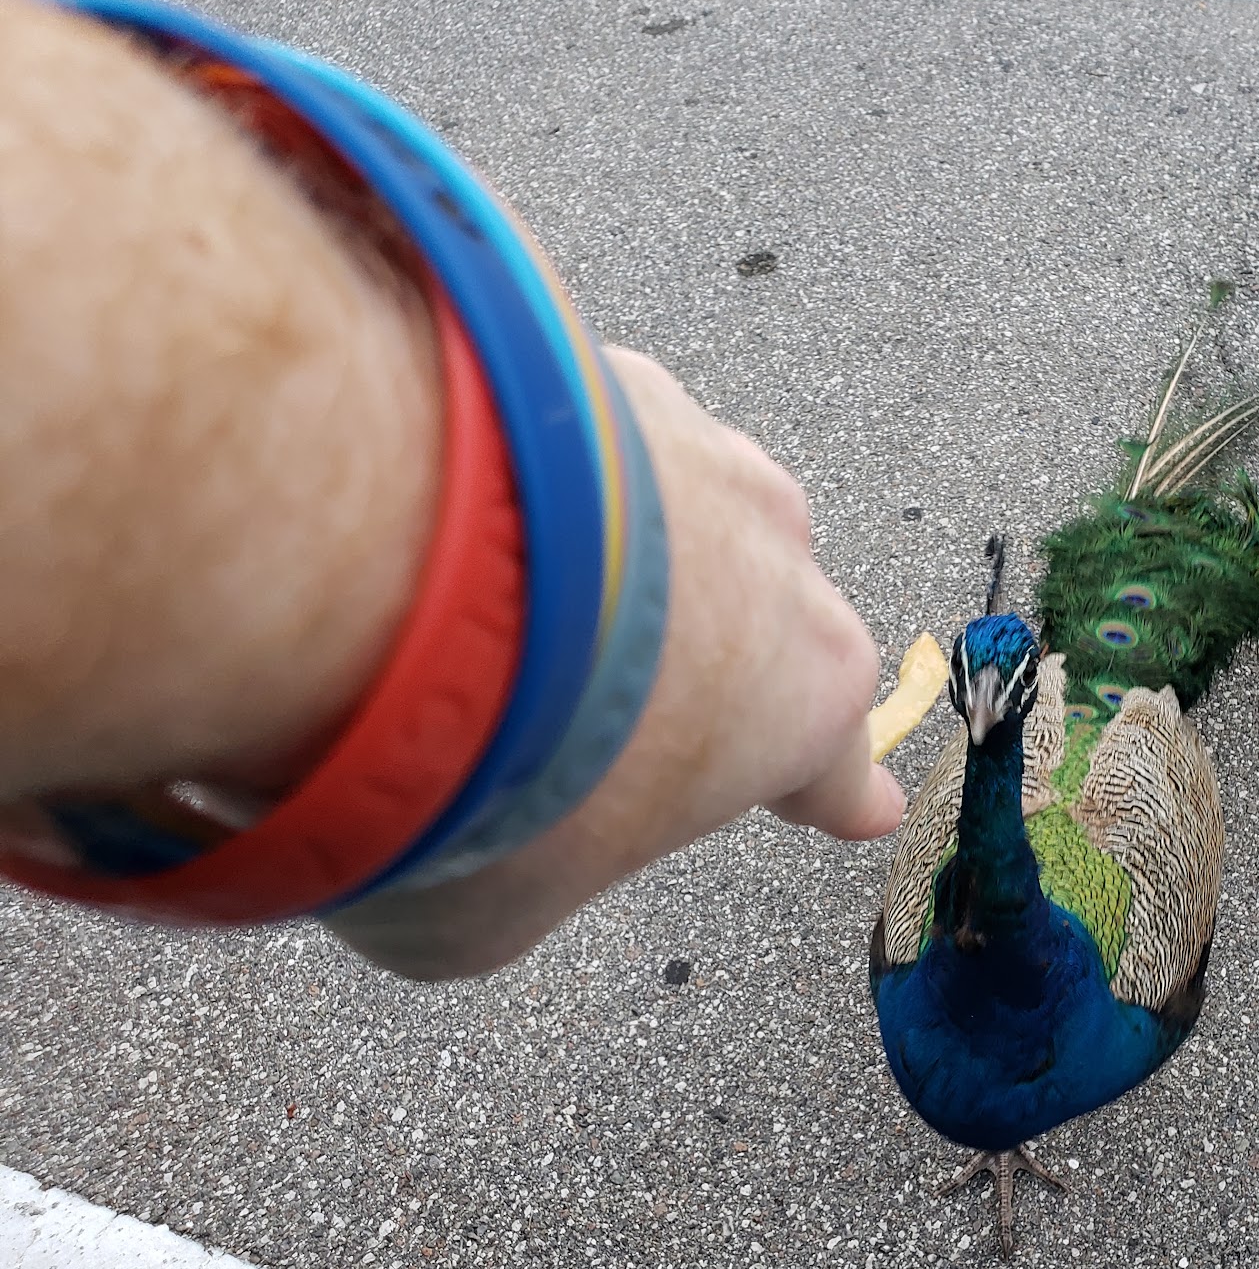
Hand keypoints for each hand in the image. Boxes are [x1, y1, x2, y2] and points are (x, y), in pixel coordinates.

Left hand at [324, 347, 904, 977]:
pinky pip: (570, 440)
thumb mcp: (491, 909)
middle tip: (569, 715)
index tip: (859, 807)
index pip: (833, 761)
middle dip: (677, 663)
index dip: (831, 791)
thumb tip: (466, 840)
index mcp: (802, 699)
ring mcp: (689, 442)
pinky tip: (438, 515)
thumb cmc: (482, 767)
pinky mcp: (586, 359)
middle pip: (744, 621)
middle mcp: (777, 555)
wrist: (388, 557)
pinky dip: (523, 478)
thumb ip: (525, 875)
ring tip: (490, 605)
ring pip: (663, 516)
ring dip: (601, 561)